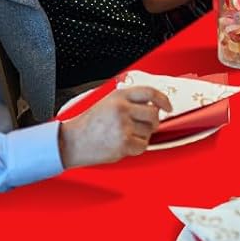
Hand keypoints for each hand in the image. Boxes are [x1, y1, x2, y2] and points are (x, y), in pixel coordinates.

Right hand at [58, 85, 172, 167]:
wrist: (71, 142)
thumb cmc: (88, 125)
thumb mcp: (107, 103)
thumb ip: (128, 102)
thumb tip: (152, 107)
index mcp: (119, 96)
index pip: (150, 93)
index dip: (163, 99)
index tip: (168, 106)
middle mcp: (122, 109)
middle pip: (154, 114)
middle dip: (153, 122)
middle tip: (144, 127)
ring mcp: (123, 126)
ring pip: (149, 132)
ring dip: (142, 136)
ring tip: (126, 136)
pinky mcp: (123, 143)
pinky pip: (142, 146)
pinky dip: (136, 148)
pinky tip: (124, 145)